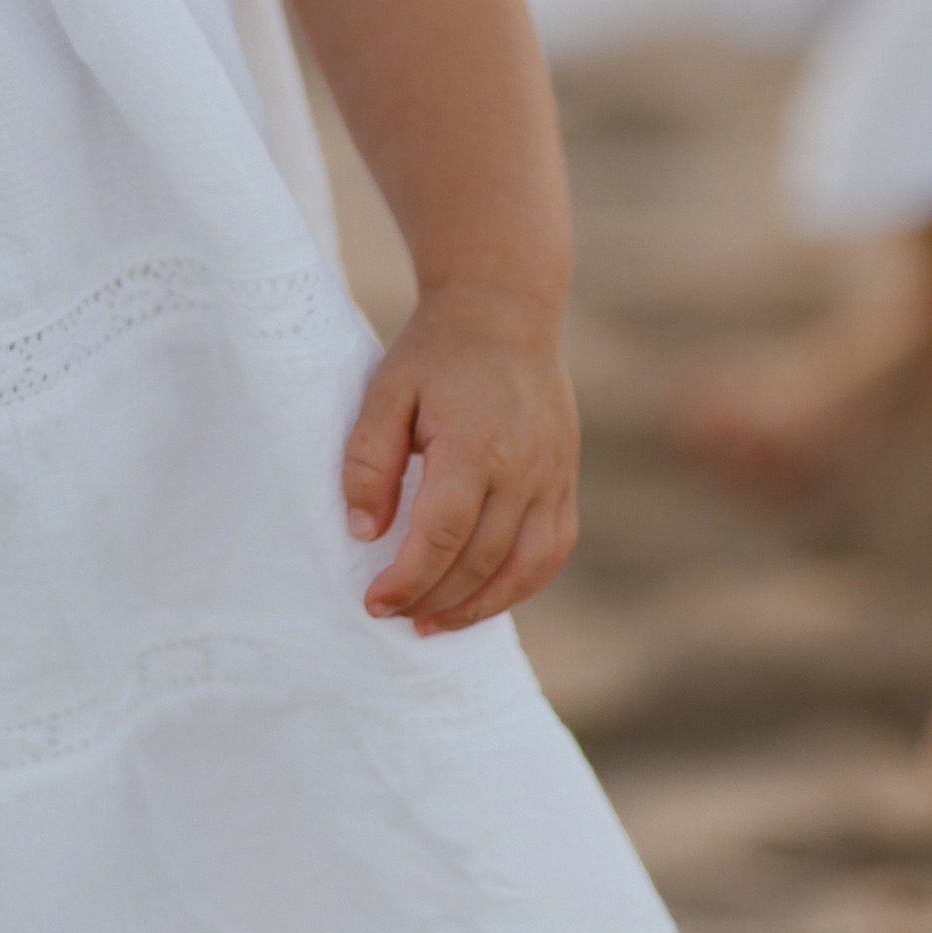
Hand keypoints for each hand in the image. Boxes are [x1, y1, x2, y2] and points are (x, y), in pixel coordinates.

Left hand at [342, 282, 578, 632]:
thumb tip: (365, 533)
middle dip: (433, 599)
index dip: (407, 580)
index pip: (442, 537)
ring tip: (434, 623)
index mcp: (475, 446)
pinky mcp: (566, 478)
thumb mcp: (385, 393)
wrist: (504, 309)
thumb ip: (369, 463)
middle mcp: (524, 468)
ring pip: (526, 568)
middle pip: (481, 561)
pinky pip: (553, 549)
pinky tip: (484, 596)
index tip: (373, 602)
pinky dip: (520, 583)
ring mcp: (554, 475)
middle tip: (392, 614)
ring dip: (479, 606)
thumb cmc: (435, 351)